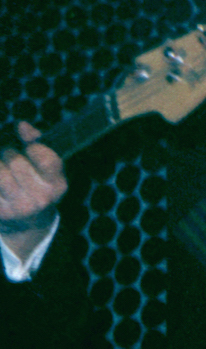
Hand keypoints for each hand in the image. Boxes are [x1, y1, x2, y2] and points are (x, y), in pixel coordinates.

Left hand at [0, 123, 67, 260]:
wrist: (29, 224)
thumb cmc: (37, 185)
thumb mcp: (47, 169)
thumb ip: (37, 143)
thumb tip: (21, 124)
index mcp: (57, 186)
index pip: (47, 159)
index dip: (34, 148)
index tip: (30, 148)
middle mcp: (40, 199)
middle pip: (16, 161)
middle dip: (9, 154)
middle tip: (9, 157)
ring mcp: (18, 208)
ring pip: (0, 173)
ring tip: (3, 168)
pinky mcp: (0, 212)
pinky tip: (1, 181)